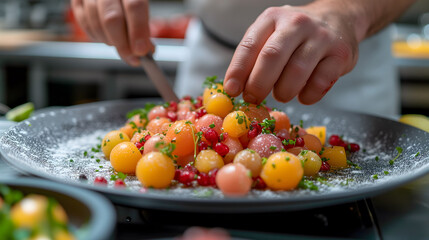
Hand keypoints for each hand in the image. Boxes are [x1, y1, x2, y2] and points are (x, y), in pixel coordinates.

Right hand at [71, 0, 153, 65]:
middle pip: (112, 18)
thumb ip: (144, 25)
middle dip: (123, 43)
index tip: (141, 50)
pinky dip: (97, 36)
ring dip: (110, 41)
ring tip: (120, 44)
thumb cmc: (128, 0)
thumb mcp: (141, 5)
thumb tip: (146, 50)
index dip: (138, 31)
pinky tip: (107, 37)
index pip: (135, 7)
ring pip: (97, 23)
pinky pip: (84, 23)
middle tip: (131, 56)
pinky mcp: (77, 0)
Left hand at [223, 4, 358, 104]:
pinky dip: (307, 96)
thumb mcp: (271, 36)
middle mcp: (297, 23)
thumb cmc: (295, 35)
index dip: (238, 71)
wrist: (338, 19)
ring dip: (283, 92)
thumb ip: (253, 58)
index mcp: (273, 17)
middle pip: (272, 57)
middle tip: (253, 99)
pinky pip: (319, 83)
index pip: (249, 45)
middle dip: (258, 84)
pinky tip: (303, 94)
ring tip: (281, 94)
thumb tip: (235, 89)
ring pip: (296, 72)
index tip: (232, 90)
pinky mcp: (341, 54)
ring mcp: (321, 37)